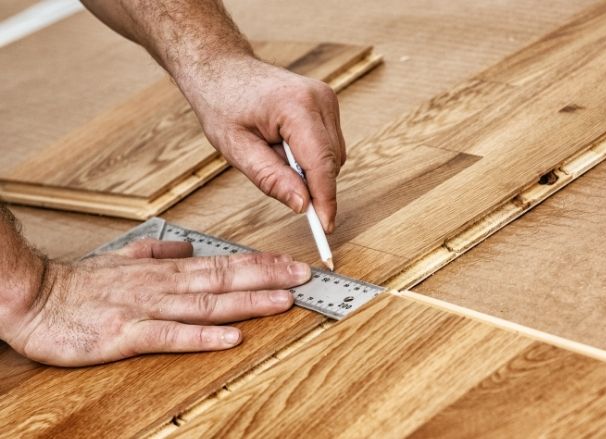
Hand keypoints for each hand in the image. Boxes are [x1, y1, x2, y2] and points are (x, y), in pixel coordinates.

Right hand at [1, 239, 309, 366]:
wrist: (31, 297)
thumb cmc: (78, 284)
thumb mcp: (122, 259)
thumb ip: (158, 253)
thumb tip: (188, 246)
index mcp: (164, 272)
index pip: (222, 264)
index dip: (260, 264)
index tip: (292, 264)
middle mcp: (163, 287)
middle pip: (223, 280)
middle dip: (267, 278)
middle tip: (304, 276)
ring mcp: (146, 310)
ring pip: (206, 304)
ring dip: (247, 302)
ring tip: (283, 301)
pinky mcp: (126, 335)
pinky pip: (170, 336)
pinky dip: (203, 336)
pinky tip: (232, 336)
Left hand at [180, 55, 345, 232]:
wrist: (222, 68)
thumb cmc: (222, 102)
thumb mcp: (236, 148)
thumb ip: (271, 178)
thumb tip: (303, 205)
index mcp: (296, 107)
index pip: (322, 164)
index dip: (325, 199)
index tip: (325, 227)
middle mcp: (320, 99)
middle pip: (331, 163)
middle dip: (311, 183)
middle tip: (278, 184)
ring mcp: (327, 99)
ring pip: (334, 156)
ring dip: (309, 169)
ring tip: (273, 153)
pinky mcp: (327, 104)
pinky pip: (330, 145)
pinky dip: (311, 156)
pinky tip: (283, 146)